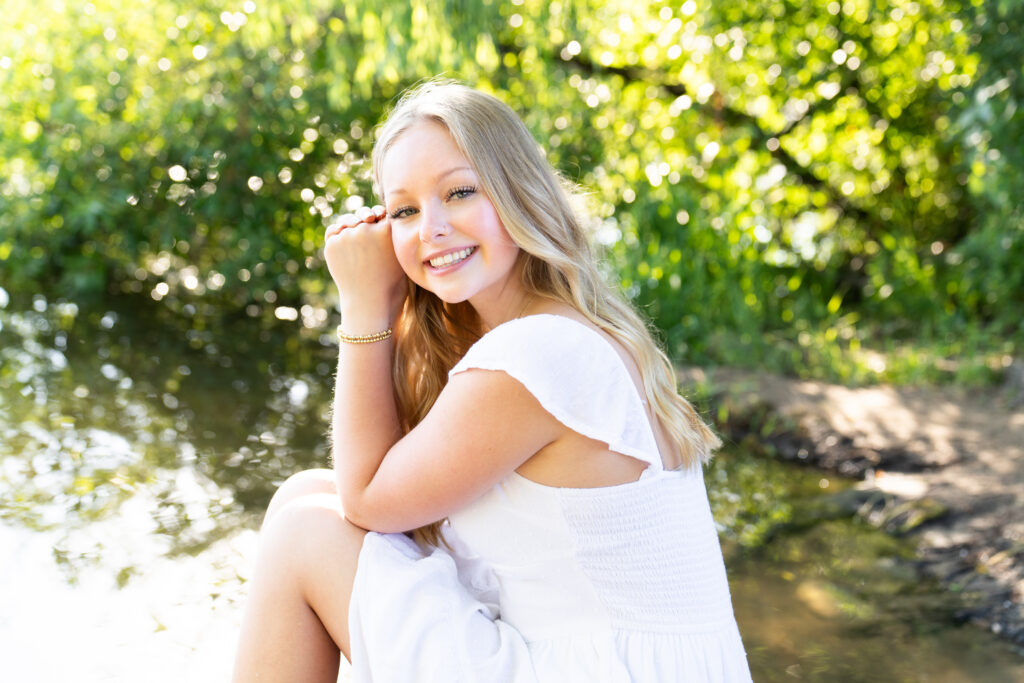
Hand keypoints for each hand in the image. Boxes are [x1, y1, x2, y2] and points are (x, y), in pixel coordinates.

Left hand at [324, 204, 406, 328]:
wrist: (370, 302)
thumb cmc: (390, 280)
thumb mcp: (398, 254)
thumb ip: (389, 233)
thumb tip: (376, 213)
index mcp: (387, 229)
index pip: (381, 212)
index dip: (379, 218)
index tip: (379, 224)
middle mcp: (366, 228)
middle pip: (363, 215)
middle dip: (365, 221)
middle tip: (367, 230)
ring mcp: (347, 235)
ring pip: (347, 221)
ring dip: (350, 226)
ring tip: (355, 240)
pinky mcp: (332, 244)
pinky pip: (333, 231)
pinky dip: (337, 234)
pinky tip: (344, 244)